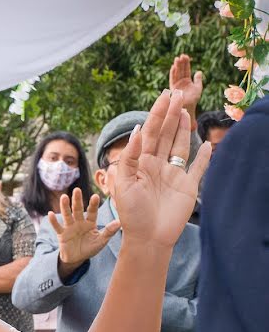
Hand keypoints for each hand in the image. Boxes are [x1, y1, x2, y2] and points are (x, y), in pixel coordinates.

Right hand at [51, 189, 119, 274]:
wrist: (76, 258)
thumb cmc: (89, 248)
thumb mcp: (101, 241)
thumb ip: (108, 232)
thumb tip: (119, 222)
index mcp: (90, 223)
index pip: (92, 212)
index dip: (93, 205)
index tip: (95, 196)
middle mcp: (79, 222)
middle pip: (78, 210)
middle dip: (77, 200)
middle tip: (77, 189)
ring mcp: (69, 227)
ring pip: (67, 215)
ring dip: (65, 207)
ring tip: (64, 197)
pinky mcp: (61, 234)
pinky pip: (57, 227)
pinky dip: (53, 221)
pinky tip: (50, 214)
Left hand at [112, 89, 210, 248]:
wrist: (147, 238)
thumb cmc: (132, 214)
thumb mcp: (125, 184)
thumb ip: (130, 158)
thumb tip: (136, 132)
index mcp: (141, 163)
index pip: (149, 133)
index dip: (156, 114)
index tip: (163, 96)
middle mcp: (157, 166)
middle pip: (165, 134)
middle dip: (170, 114)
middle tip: (177, 93)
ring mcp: (173, 174)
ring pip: (179, 146)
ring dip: (182, 128)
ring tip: (184, 110)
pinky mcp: (188, 186)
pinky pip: (198, 168)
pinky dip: (203, 156)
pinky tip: (206, 143)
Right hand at [169, 54, 202, 115]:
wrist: (188, 107)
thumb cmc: (193, 99)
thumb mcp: (198, 88)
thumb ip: (198, 80)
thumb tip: (199, 71)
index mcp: (187, 81)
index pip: (186, 70)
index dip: (186, 63)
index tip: (186, 56)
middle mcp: (181, 82)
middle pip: (181, 70)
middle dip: (181, 63)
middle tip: (182, 55)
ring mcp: (176, 85)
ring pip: (177, 73)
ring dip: (177, 66)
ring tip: (177, 59)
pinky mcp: (173, 88)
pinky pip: (172, 79)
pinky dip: (173, 73)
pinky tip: (173, 67)